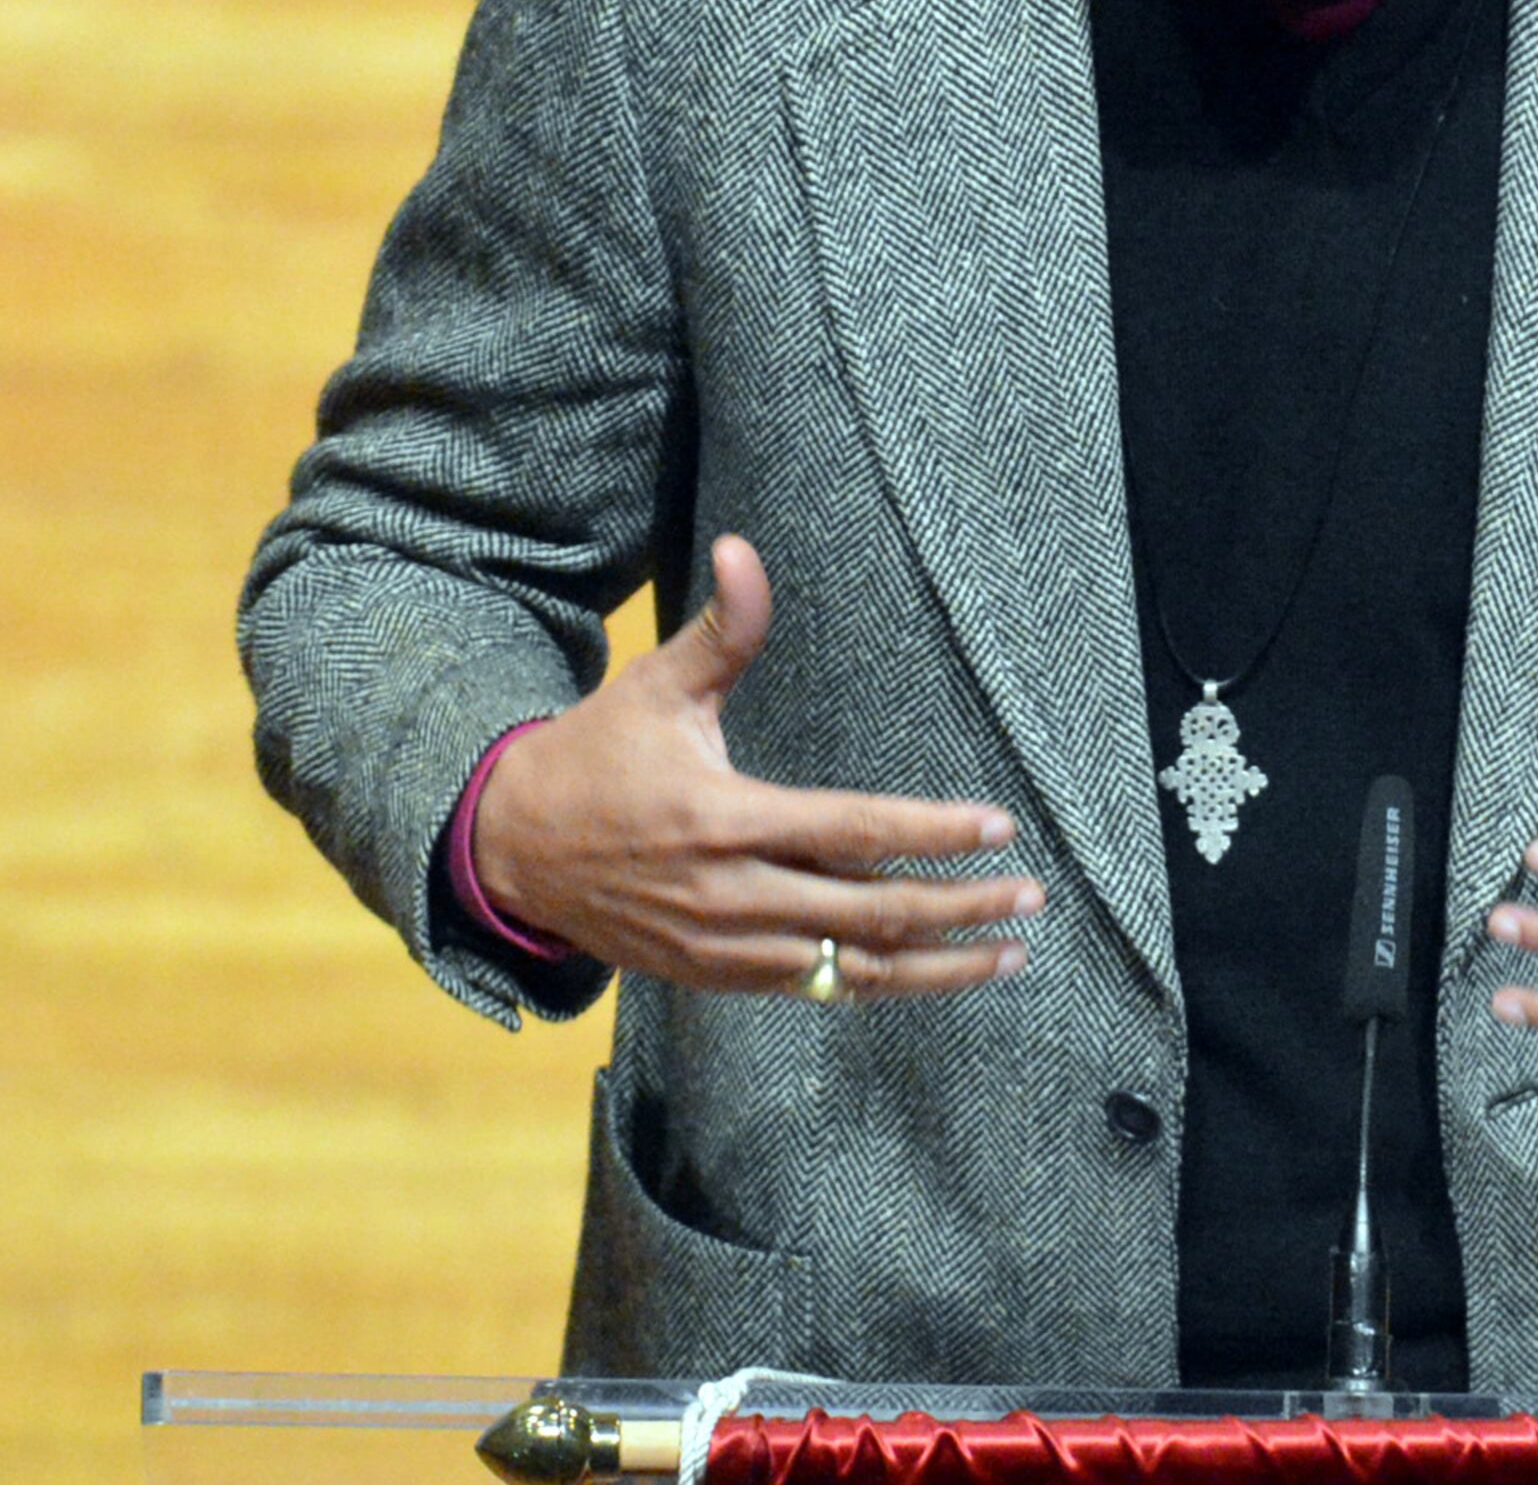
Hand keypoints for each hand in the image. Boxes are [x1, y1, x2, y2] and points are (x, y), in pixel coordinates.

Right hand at [469, 535, 1039, 997]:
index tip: (999, 827)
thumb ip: (723, 630)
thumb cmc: (594, 755)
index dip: (933, 832)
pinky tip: (934, 974)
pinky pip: (810, 989)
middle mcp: (729, 894)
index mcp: (724, 819)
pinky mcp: (713, 977)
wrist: (508, 850)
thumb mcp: (656, 686)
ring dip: (936, 966)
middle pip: (869, 912)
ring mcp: (722, 946)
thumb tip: (744, 547)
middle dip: (960, 908)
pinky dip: (876, 984)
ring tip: (1008, 956)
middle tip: (1030, 894)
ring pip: (848, 968)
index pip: (853, 831)